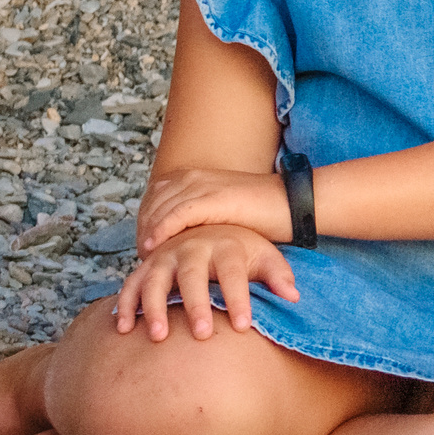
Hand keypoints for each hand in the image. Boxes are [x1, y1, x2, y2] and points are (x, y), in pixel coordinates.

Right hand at [114, 224, 299, 340]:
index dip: (238, 299)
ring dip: (155, 308)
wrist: (209, 225)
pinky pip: (132, 284)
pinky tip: (125, 329)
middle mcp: (193, 248)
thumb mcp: (264, 255)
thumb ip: (278, 275)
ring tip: (160, 336)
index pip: (234, 273)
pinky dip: (125, 304)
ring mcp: (167, 255)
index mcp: (226, 246)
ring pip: (156, 280)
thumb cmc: (241, 250)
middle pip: (193, 276)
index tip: (243, 326)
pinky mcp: (148, 265)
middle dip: (197, 305)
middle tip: (202, 334)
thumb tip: (294, 296)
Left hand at [138, 166, 291, 253]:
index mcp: (194, 176)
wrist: (292, 203)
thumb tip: (181, 236)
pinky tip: (153, 248)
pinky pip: (177, 214)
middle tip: (141, 257)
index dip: (145, 222)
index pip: (154, 197)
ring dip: (147, 234)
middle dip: (142, 230)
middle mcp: (193, 176)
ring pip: (159, 209)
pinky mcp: (213, 198)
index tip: (143, 246)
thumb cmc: (261, 213)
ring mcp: (202, 185)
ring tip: (144, 258)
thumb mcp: (221, 209)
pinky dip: (162, 231)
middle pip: (151, 204)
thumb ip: (199, 216)